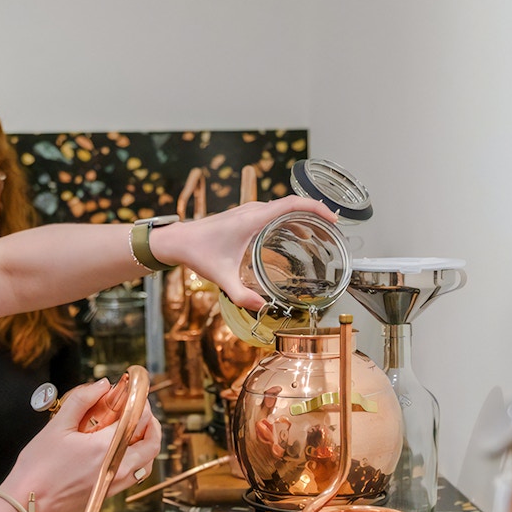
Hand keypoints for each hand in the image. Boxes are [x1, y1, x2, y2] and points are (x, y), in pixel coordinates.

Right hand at [2, 378, 161, 511]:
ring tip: (135, 427)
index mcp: (106, 447)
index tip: (133, 392)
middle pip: (152, 441)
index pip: (139, 419)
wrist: (29, 505)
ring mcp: (116, 483)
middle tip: (139, 408)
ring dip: (148, 441)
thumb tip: (102, 385)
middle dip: (150, 420)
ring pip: (148, 460)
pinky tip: (124, 449)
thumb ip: (82, 400)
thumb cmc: (38, 468)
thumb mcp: (57, 426)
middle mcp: (117, 467)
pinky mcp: (110, 493)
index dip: (140, 401)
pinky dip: (139, 459)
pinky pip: (137, 474)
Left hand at [155, 195, 337, 310]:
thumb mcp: (221, 277)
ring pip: (283, 207)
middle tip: (333, 230)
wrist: (179, 240)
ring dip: (303, 216)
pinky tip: (295, 234)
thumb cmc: (198, 253)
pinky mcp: (245, 215)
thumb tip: (261, 307)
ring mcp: (249, 211)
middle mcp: (253, 210)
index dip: (315, 208)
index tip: (332, 218)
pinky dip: (289, 219)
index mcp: (252, 219)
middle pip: (292, 204)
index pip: (291, 204)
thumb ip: (241, 295)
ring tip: (320, 232)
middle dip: (315, 213)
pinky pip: (274, 211)